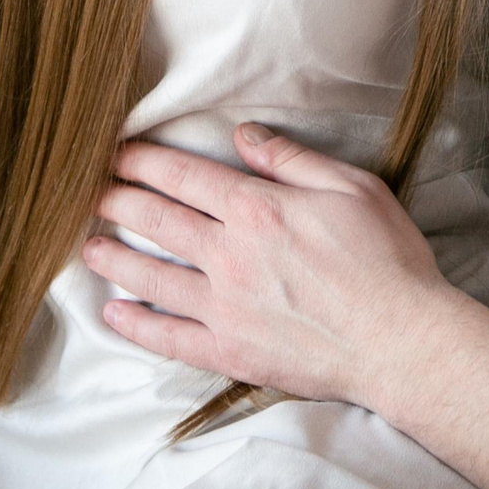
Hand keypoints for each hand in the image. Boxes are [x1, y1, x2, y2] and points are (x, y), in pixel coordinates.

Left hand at [84, 123, 450, 404]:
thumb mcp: (354, 188)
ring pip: (151, 276)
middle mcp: (230, 256)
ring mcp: (224, 308)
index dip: (144, 161)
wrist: (401, 341)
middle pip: (157, 220)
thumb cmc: (387, 261)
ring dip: (113, 258)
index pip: (184, 177)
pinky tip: (114, 313)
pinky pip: (168, 337)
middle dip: (117, 201)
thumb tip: (244, 137)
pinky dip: (135, 325)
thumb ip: (293, 161)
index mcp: (258, 210)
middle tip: (89, 192)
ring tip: (87, 246)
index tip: (118, 153)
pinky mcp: (228, 351)